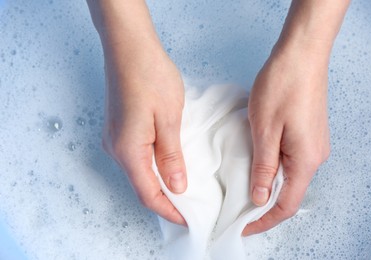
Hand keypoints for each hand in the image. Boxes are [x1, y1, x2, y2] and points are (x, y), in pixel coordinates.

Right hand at [102, 43, 186, 224]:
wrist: (129, 48)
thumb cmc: (150, 77)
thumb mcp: (169, 119)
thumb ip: (171, 156)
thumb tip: (177, 186)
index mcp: (129, 150)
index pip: (148, 194)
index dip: (168, 210)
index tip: (187, 219)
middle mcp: (116, 149)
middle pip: (141, 185)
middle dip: (165, 199)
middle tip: (190, 206)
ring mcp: (114, 139)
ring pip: (138, 172)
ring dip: (159, 183)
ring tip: (183, 188)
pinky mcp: (118, 129)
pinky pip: (136, 158)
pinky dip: (152, 167)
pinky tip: (168, 164)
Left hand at [242, 44, 329, 235]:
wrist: (301, 54)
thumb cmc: (282, 87)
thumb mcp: (265, 131)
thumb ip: (264, 167)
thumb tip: (261, 198)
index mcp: (305, 160)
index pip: (285, 205)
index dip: (263, 220)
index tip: (242, 227)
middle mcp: (315, 156)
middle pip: (289, 193)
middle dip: (263, 205)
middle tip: (237, 210)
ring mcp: (313, 144)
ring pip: (289, 176)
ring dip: (267, 185)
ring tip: (242, 190)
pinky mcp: (307, 133)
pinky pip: (290, 160)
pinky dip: (272, 169)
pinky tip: (255, 164)